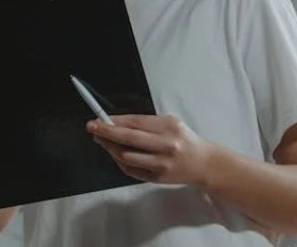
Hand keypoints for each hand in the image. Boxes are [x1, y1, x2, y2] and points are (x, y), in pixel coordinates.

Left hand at [88, 114, 215, 186]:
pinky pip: (131, 170)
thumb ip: (145, 123)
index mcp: (169, 128)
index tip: (98, 118)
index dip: (114, 121)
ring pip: (126, 156)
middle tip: (91, 127)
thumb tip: (114, 122)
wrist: (204, 164)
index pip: (135, 123)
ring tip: (101, 139)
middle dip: (106, 132)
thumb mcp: (169, 123)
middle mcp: (166, 146)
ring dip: (109, 147)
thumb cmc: (183, 139)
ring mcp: (161, 164)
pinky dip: (119, 161)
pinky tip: (114, 152)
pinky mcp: (158, 178)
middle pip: (129, 139)